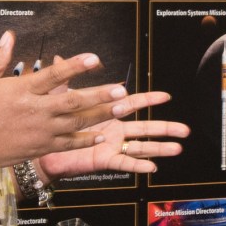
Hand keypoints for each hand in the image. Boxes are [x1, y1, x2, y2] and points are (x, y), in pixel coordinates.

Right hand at [0, 32, 120, 170]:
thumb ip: (0, 57)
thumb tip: (9, 35)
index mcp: (23, 89)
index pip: (54, 75)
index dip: (76, 65)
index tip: (95, 59)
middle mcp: (36, 110)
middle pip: (73, 100)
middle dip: (99, 94)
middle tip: (120, 89)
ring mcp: (41, 130)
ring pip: (76, 122)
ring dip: (101, 115)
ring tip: (121, 108)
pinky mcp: (41, 147)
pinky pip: (68, 144)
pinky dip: (86, 140)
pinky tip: (101, 135)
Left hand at [42, 90, 188, 176]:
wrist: (41, 151)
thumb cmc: (52, 127)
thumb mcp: (60, 100)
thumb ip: (65, 80)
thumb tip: (60, 58)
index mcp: (108, 115)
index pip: (133, 104)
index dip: (150, 99)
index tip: (166, 96)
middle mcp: (114, 131)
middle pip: (145, 128)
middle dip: (165, 128)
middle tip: (184, 129)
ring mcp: (111, 146)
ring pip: (140, 146)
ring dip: (159, 148)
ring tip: (177, 148)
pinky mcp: (103, 160)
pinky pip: (123, 162)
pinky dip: (137, 165)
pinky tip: (151, 167)